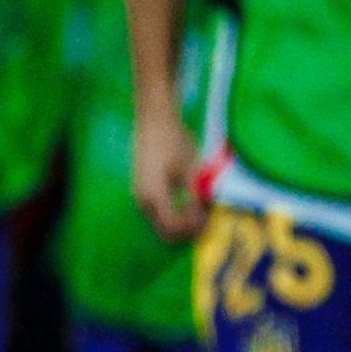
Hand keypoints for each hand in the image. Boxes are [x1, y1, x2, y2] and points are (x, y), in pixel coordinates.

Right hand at [132, 111, 205, 245]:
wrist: (154, 121)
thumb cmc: (173, 141)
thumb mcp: (191, 170)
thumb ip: (197, 197)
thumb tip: (204, 220)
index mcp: (154, 195)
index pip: (173, 227)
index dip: (193, 229)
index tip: (210, 222)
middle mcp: (142, 200)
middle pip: (165, 230)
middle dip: (187, 230)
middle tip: (208, 221)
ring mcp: (140, 196)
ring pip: (161, 223)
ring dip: (181, 222)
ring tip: (201, 210)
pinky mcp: (143, 190)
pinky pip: (159, 212)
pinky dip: (174, 213)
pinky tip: (190, 203)